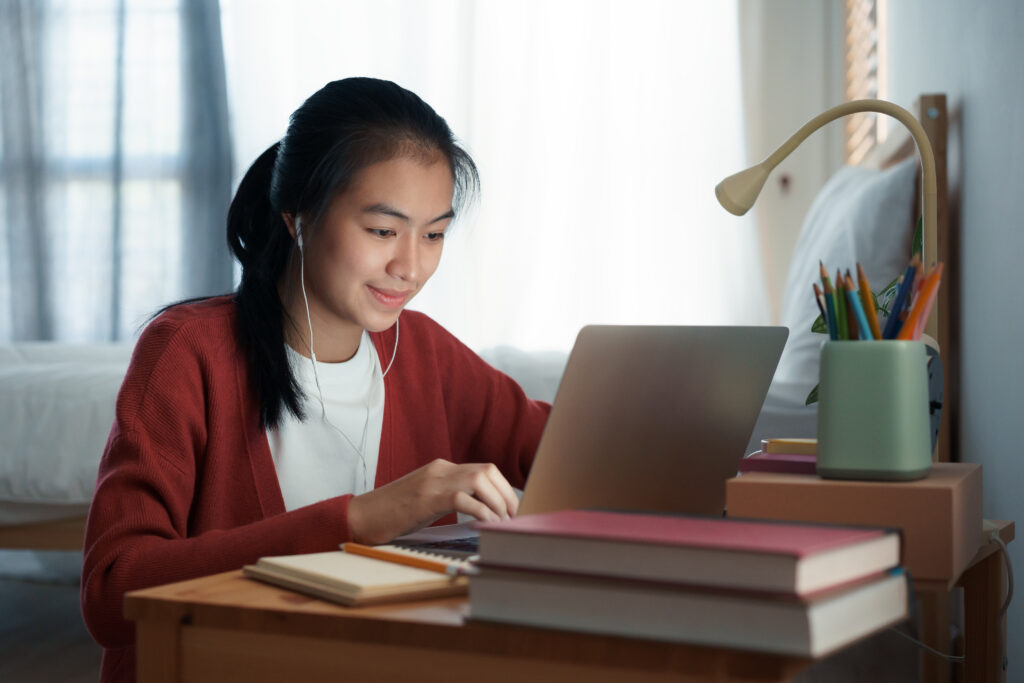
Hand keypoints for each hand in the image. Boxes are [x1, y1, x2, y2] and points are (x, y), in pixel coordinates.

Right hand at [347, 459, 518, 544]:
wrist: (360, 517)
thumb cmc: (392, 514)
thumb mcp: (427, 500)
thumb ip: (450, 497)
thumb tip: (481, 510)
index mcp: (441, 468)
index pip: (485, 469)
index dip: (504, 489)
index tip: (512, 510)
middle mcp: (440, 469)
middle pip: (488, 470)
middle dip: (507, 495)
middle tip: (513, 519)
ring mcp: (432, 481)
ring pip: (480, 479)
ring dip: (497, 502)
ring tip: (503, 524)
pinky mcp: (426, 498)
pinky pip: (463, 498)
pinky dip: (480, 512)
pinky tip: (485, 525)